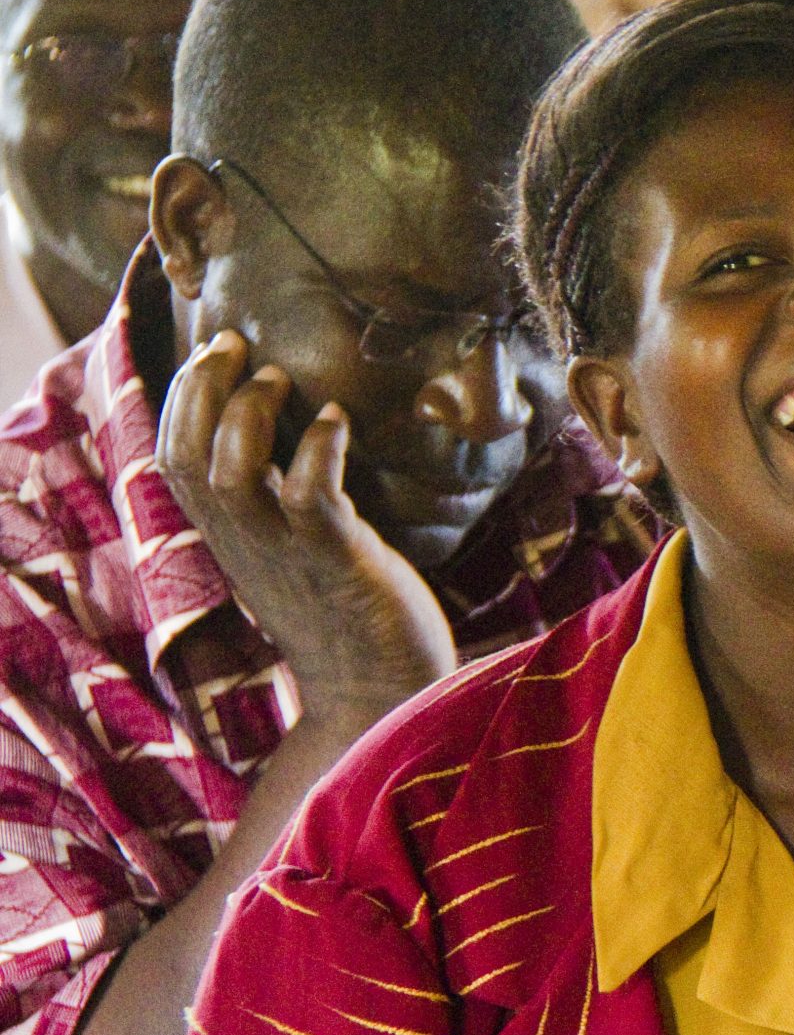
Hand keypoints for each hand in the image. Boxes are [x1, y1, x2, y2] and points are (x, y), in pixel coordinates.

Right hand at [158, 330, 456, 724]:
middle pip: (186, 455)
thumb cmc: (347, 614)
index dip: (180, 399)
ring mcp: (288, 553)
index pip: (170, 459)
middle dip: (200, 388)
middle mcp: (246, 543)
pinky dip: (318, 449)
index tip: (211, 352)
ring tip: (280, 377)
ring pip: (230, 471)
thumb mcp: (292, 555)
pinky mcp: (338, 561)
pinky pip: (309, 497)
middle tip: (233, 344)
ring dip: (249, 413)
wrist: (383, 690)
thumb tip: (284, 444)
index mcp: (230, 539)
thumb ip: (274, 507)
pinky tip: (337, 420)